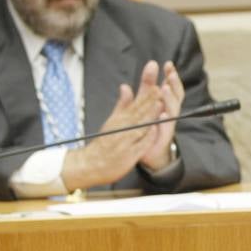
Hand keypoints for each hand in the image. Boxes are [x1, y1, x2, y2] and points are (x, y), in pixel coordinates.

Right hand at [61, 66, 163, 189]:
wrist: (90, 164)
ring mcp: (125, 142)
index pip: (135, 106)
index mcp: (120, 120)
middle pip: (138, 113)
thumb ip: (122, 105)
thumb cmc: (104, 143)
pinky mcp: (128, 155)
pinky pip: (139, 145)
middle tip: (160, 89)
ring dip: (149, 115)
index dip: (146, 96)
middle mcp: (123, 129)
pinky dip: (147, 137)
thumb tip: (126, 86)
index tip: (156, 86)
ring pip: (140, 126)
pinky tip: (155, 129)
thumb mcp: (112, 121)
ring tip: (159, 104)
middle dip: (149, 101)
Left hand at [140, 60, 182, 170]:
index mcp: (163, 105)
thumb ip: (136, 96)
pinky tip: (164, 113)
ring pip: (172, 109)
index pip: (169, 86)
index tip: (167, 64)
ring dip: (169, 99)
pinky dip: (166, 121)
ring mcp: (168, 125)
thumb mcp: (140, 111)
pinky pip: (166, 128)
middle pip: (175, 95)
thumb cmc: (147, 131)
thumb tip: (129, 83)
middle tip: (170, 73)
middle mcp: (168, 113)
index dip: (169, 75)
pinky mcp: (164, 137)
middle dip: (173, 83)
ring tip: (165, 88)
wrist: (149, 154)